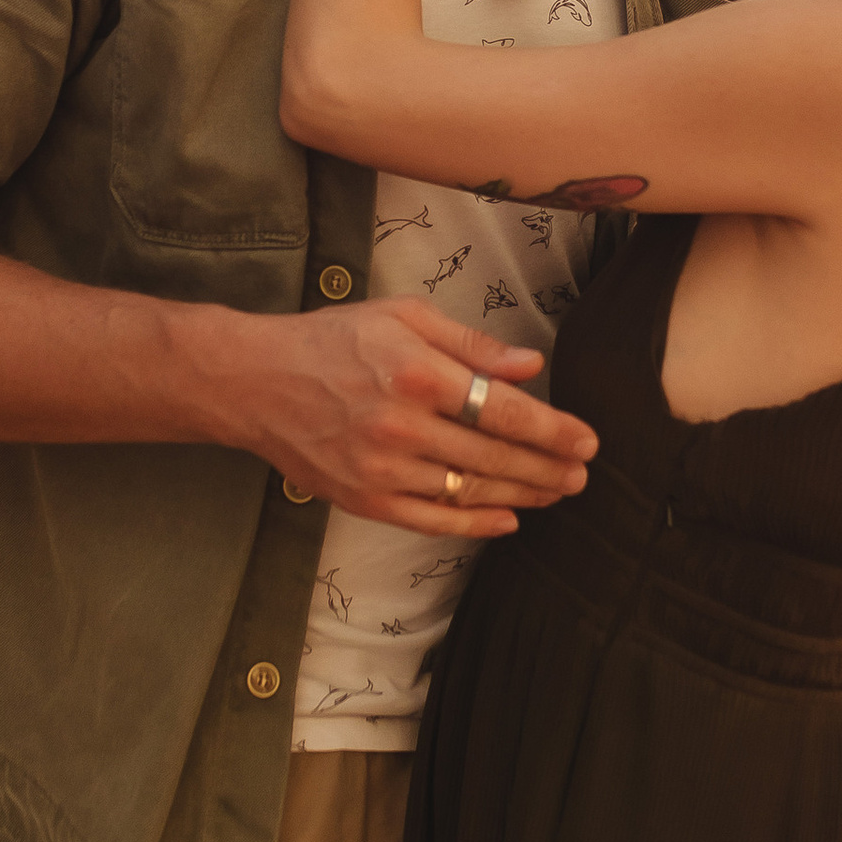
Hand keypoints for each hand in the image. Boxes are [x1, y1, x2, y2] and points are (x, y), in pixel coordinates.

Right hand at [224, 294, 593, 537]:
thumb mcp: (403, 317)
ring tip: (556, 491)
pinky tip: (508, 519)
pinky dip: (475, 524)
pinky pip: (432, 519)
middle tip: (582, 473)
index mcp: (415, 374)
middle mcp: (400, 426)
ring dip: (522, 495)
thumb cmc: (333, 341)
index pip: (502, 410)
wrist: (255, 383)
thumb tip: (530, 366)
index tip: (586, 440)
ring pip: (469, 491)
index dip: (552, 430)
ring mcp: (381, 469)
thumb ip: (470, 344)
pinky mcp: (363, 499)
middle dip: (548, 467)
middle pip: (494, 455)